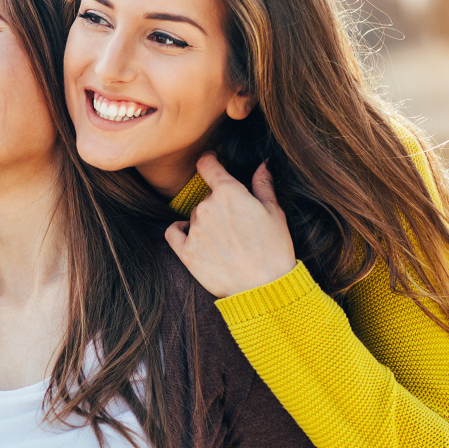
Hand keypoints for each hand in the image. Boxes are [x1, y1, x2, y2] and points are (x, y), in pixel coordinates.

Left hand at [164, 152, 296, 297]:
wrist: (265, 287)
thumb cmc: (274, 249)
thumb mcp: (275, 213)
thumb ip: (263, 185)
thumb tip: (262, 164)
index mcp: (229, 193)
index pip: (207, 165)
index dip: (209, 160)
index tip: (211, 160)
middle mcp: (207, 208)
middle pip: (206, 197)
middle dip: (219, 204)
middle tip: (238, 224)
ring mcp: (194, 230)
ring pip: (195, 216)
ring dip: (206, 222)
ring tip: (227, 241)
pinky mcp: (186, 252)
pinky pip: (174, 232)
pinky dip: (181, 231)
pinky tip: (194, 238)